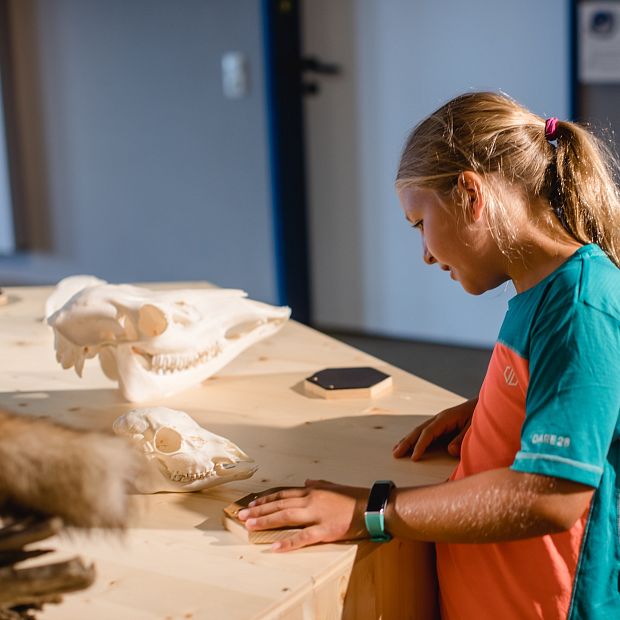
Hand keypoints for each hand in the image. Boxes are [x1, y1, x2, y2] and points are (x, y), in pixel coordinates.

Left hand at [237, 479, 368, 551]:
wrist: (372, 506)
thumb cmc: (354, 496)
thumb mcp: (334, 486)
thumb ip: (319, 484)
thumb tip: (306, 481)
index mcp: (312, 491)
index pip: (283, 495)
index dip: (266, 500)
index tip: (251, 504)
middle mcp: (310, 500)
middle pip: (279, 505)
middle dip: (259, 510)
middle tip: (241, 516)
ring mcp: (317, 515)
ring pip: (286, 517)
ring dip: (266, 521)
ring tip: (249, 526)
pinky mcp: (325, 530)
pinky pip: (303, 537)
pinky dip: (287, 542)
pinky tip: (274, 547)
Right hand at [392, 398, 476, 460]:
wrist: (486, 404)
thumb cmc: (480, 415)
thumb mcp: (474, 427)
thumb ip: (462, 438)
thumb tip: (450, 450)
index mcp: (445, 418)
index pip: (428, 432)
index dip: (420, 445)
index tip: (414, 457)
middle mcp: (439, 418)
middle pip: (418, 430)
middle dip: (406, 442)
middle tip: (395, 454)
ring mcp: (439, 420)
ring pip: (419, 430)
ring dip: (407, 440)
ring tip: (396, 450)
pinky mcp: (441, 425)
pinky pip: (424, 432)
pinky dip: (415, 438)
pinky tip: (409, 444)